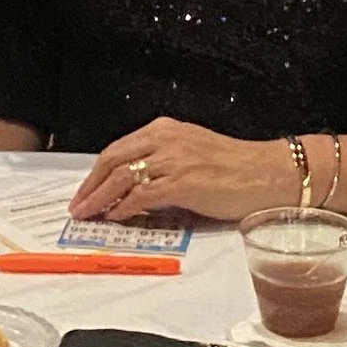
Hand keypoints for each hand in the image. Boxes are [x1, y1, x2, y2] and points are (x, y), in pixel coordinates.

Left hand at [68, 119, 298, 225]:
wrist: (268, 173)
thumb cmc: (236, 167)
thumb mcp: (192, 154)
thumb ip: (163, 164)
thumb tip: (133, 189)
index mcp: (165, 130)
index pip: (119, 149)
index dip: (97, 172)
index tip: (85, 190)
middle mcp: (166, 139)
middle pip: (113, 160)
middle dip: (90, 185)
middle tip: (78, 206)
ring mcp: (174, 159)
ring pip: (123, 177)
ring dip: (101, 198)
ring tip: (89, 215)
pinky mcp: (184, 182)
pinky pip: (143, 194)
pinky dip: (125, 207)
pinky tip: (117, 217)